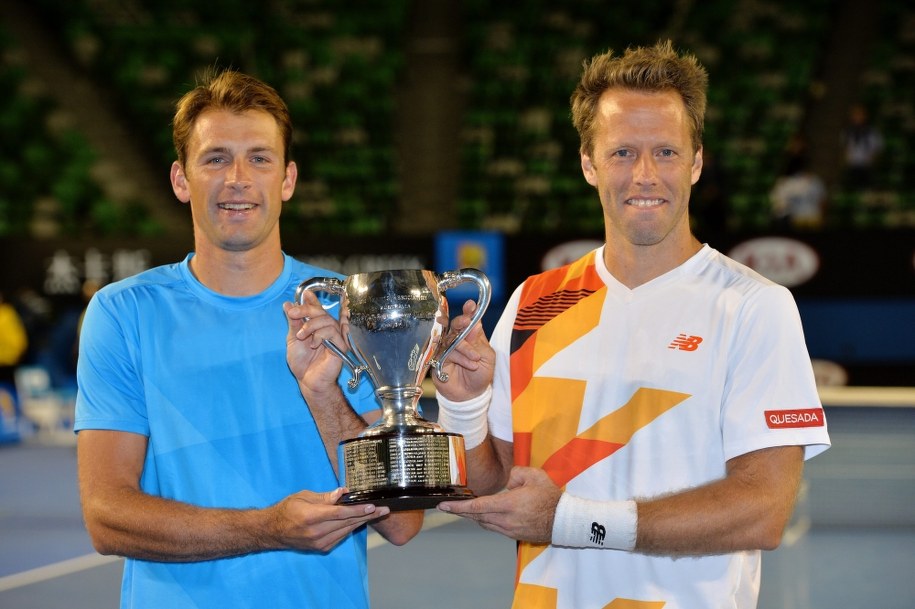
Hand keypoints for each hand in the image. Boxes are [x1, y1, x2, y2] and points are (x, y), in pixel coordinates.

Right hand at [268, 488, 389, 552]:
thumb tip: (342, 492)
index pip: (340, 513)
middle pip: (347, 523)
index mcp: (311, 517)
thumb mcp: (303, 497)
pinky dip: (350, 528)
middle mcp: (316, 532)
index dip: (358, 510)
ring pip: (346, 530)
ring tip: (377, 514)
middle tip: (384, 509)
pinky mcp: (321, 548)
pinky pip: (341, 536)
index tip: (373, 506)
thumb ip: (324, 496)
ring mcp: (319, 542)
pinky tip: (360, 521)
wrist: (272, 531)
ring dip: (362, 522)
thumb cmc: (287, 509)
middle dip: (367, 516)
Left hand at [284, 291, 344, 395]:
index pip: (316, 309)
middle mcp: (327, 330)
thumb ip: (293, 322)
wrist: (307, 380)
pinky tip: (313, 344)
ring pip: (327, 320)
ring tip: (301, 336)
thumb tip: (288, 305)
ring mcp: (335, 337)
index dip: (311, 300)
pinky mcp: (341, 346)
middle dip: (305, 310)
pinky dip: (320, 335)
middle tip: (293, 314)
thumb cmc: (302, 363)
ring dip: (311, 325)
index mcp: (317, 327)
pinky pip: (333, 332)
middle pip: (321, 311)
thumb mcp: (293, 339)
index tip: (305, 293)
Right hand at [433, 299, 494, 401]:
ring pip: (452, 339)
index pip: (469, 320)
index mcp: (472, 336)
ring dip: (465, 347)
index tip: (471, 304)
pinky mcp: (438, 359)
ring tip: (476, 359)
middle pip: (456, 325)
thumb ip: (480, 341)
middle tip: (467, 322)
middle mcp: (458, 340)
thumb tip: (475, 323)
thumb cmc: (481, 375)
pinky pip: (447, 353)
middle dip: (462, 322)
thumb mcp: (487, 357)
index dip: (469, 311)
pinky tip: (470, 364)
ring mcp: (447, 349)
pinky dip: (460, 358)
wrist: (471, 395)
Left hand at [437, 466, 561, 542]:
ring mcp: (509, 529)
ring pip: (484, 523)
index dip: (458, 507)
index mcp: (508, 504)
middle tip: (447, 506)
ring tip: (464, 509)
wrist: (564, 521)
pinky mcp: (514, 535)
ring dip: (473, 517)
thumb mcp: (534, 475)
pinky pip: (494, 528)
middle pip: (476, 517)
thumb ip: (515, 474)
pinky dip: (486, 521)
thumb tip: (507, 482)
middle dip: (460, 512)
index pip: (477, 507)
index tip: (443, 505)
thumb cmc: (550, 497)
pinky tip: (484, 515)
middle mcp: (506, 520)